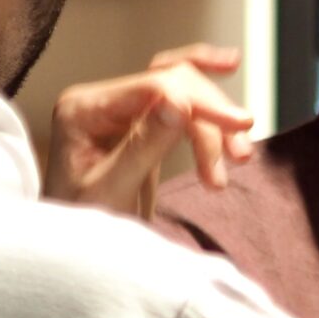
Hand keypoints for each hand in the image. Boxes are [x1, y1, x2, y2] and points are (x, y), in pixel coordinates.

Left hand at [44, 44, 256, 215]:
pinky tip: (228, 66)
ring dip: (216, 121)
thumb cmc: (83, 226)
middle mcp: (100, 101)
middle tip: (242, 156)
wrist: (76, 251)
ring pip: (182, 91)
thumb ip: (142, 146)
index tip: (239, 132)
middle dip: (212, 117)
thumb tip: (177, 104)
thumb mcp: (112, 190)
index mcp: (83, 110)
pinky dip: (205, 92)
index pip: (153, 90)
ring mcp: (119, 111)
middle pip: (172, 84)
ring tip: (237, 162)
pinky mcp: (139, 124)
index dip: (201, 105)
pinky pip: (178, 98)